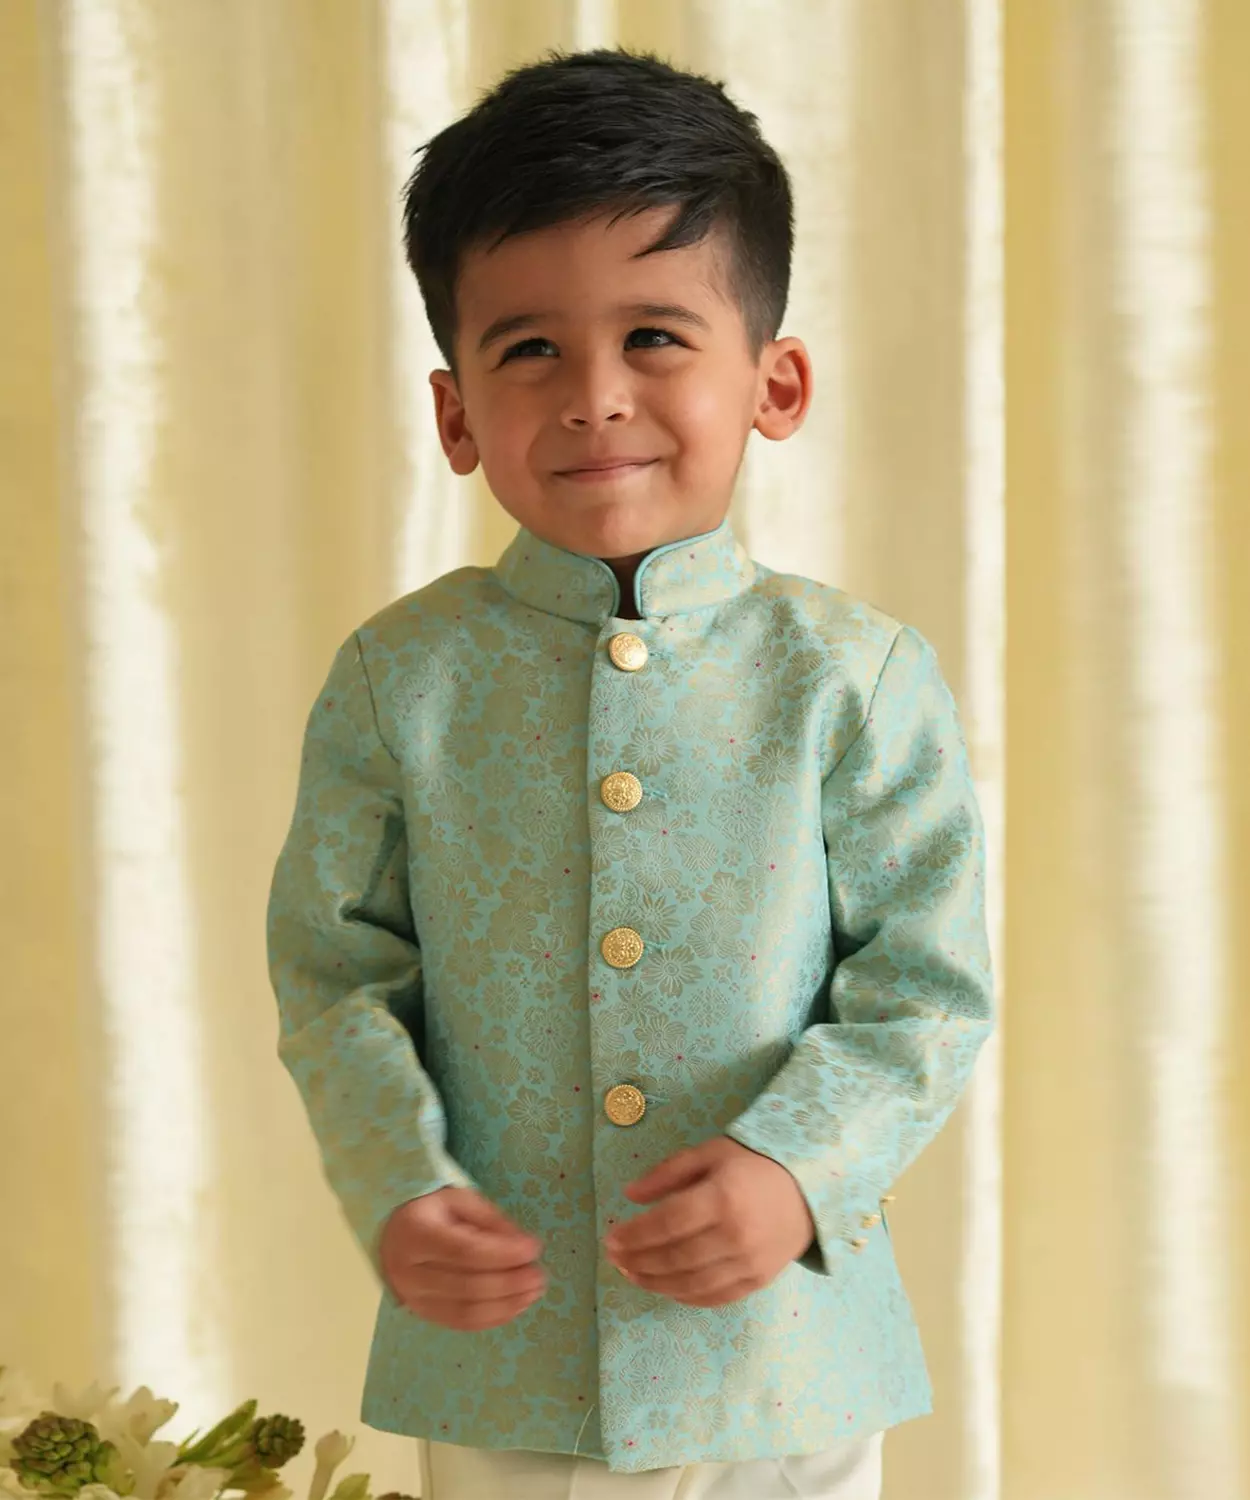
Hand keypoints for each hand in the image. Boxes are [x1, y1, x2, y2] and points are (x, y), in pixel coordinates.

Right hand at [379, 1187, 545, 1330]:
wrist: (390, 1232)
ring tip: (533, 1292)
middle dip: (511, 1283)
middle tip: (539, 1275)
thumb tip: (524, 1246)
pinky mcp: (423, 1315)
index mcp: (417, 1233)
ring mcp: (414, 1298)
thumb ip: (491, 1221)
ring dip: (507, 1305)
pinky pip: (461, 1324)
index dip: (504, 1254)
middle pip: (468, 1285)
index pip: (465, 1251)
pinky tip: (516, 1305)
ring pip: (466, 1312)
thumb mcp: (460, 1200)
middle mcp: (410, 1271)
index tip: (534, 1248)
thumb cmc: (431, 1211)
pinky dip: (493, 1318)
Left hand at [603, 1136, 815, 1306]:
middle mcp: (736, 1235)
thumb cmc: (753, 1164)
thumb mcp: (710, 1153)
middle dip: (638, 1261)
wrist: (810, 1188)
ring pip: (691, 1283)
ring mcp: (749, 1263)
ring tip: (631, 1274)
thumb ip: (668, 1173)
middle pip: (675, 1257)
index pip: (668, 1223)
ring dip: (655, 1283)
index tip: (610, 1238)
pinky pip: (714, 1297)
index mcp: (723, 1198)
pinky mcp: (758, 1281)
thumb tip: (629, 1195)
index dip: (635, 1235)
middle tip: (614, 1258)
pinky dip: (684, 1296)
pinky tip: (665, 1287)